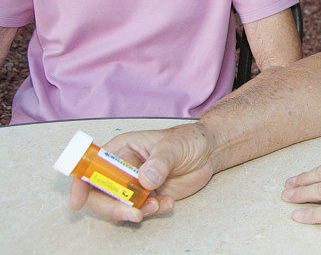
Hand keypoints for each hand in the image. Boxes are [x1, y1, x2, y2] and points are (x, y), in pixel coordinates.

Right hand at [68, 123, 215, 222]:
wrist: (210, 152)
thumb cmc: (189, 139)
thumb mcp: (174, 146)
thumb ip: (159, 162)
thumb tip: (144, 179)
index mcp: (122, 148)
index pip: (91, 165)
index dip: (80, 183)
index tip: (78, 202)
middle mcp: (123, 168)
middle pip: (101, 193)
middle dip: (113, 207)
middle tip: (133, 213)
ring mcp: (134, 184)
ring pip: (119, 206)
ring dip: (135, 212)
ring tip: (159, 204)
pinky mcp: (148, 197)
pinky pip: (140, 212)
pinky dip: (152, 212)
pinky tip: (169, 203)